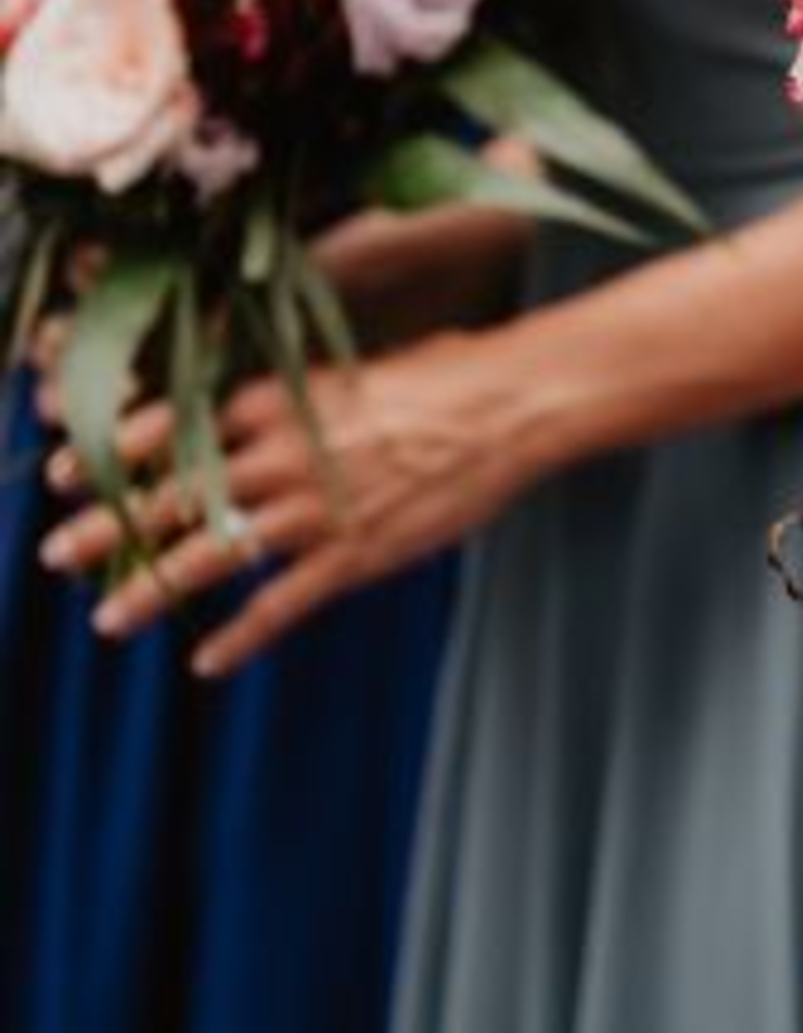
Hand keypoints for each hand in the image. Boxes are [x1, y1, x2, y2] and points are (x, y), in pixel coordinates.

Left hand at [36, 328, 535, 674]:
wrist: (516, 404)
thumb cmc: (453, 374)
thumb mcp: (364, 369)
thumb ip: (309, 396)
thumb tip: (280, 405)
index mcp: (284, 400)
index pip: (174, 426)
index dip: (114, 451)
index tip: (65, 469)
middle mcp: (285, 455)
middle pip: (173, 497)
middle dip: (108, 528)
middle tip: (56, 553)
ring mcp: (318, 509)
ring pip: (211, 557)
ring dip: (152, 590)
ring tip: (109, 620)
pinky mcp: (357, 554)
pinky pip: (282, 605)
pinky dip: (241, 638)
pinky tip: (209, 663)